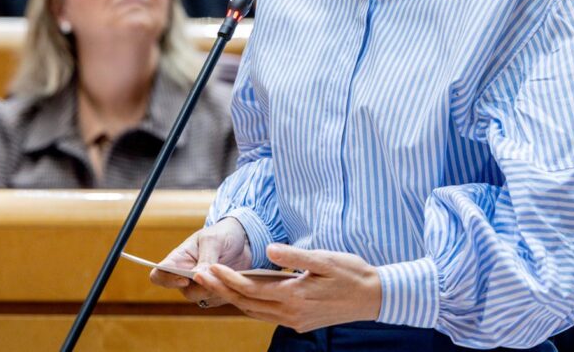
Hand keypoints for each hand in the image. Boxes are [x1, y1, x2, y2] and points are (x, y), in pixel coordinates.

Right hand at [149, 217, 250, 305]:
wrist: (243, 240)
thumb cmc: (222, 234)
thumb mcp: (213, 240)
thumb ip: (205, 258)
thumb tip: (197, 277)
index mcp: (179, 259)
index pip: (159, 274)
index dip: (167, 280)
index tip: (185, 279)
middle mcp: (185, 275)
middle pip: (184, 291)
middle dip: (201, 288)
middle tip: (216, 278)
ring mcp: (199, 286)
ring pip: (201, 298)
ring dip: (215, 289)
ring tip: (228, 274)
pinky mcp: (214, 292)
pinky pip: (216, 300)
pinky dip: (226, 292)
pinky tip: (233, 279)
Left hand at [192, 243, 381, 332]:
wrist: (374, 298)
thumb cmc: (351, 273)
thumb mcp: (325, 259)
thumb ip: (294, 256)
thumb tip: (270, 249)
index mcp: (295, 296)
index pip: (251, 289)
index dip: (228, 280)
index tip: (209, 268)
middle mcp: (291, 313)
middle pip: (247, 304)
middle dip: (221, 290)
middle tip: (200, 277)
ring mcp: (295, 321)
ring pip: (255, 312)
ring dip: (233, 299)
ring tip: (215, 284)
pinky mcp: (300, 323)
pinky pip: (267, 315)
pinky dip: (251, 305)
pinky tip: (244, 294)